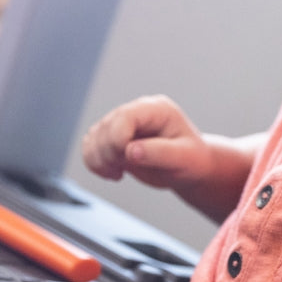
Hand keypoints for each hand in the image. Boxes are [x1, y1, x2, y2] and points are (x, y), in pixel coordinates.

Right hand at [81, 95, 210, 189]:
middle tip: (126, 168)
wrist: (189, 168)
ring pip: (92, 138)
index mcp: (155, 110)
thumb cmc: (191, 159)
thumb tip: (131, 152)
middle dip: (110, 154)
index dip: (118, 138)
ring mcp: (122, 125)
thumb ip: (159, 153)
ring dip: (99, 161)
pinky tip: (113, 172)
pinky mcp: (112, 139)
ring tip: (120, 172)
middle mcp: (136, 113)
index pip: (124, 116)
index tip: (127, 159)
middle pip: (105, 128)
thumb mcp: (183, 158)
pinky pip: (89, 147)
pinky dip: (94, 164)